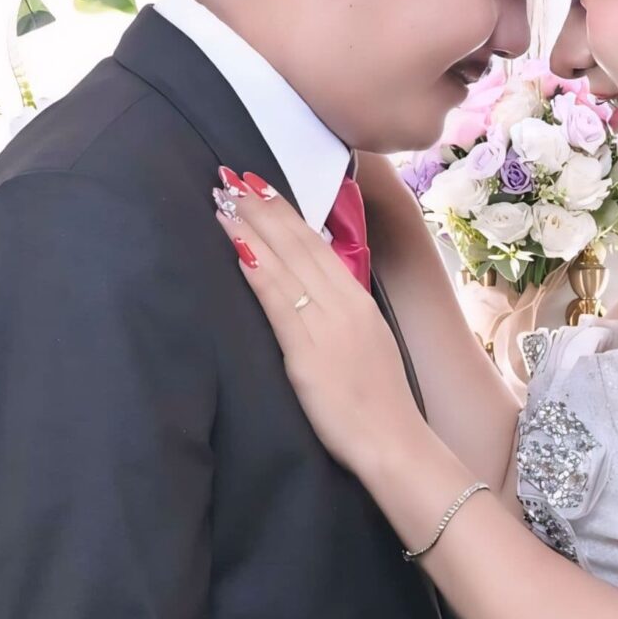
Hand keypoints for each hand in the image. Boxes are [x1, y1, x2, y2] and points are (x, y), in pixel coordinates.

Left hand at [214, 169, 424, 475]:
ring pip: (286, 264)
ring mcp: (327, 326)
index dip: (285, 212)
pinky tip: (238, 249)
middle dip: (262, 207)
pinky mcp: (308, 354)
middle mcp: (343, 305)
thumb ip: (340, 315)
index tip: (259, 185)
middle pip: (299, 244)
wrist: (394, 442)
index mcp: (357, 301)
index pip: (316, 244)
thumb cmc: (377, 402)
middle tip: (231, 176)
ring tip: (223, 201)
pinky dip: (258, 272)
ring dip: (252, 228)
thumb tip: (312, 291)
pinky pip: (278, 304)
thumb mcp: (366, 343)